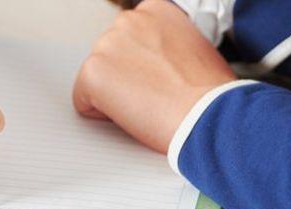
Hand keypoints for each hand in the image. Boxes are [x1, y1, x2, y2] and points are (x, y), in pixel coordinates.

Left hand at [72, 0, 235, 152]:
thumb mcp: (192, 49)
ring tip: (147, 104)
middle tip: (153, 95)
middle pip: (109, 58)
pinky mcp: (92, 73)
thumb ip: (163, 46)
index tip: (155, 77)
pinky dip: (101, 115)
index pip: (128, 39)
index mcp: (155, 10)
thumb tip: (151, 61)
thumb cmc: (208, 93)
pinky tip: (131, 114)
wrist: (207, 114)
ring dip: (114, 96)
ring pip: (96, 80)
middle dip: (124, 79)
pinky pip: (83, 102)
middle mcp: (128, 20)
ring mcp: (107, 46)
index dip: (141, 65)